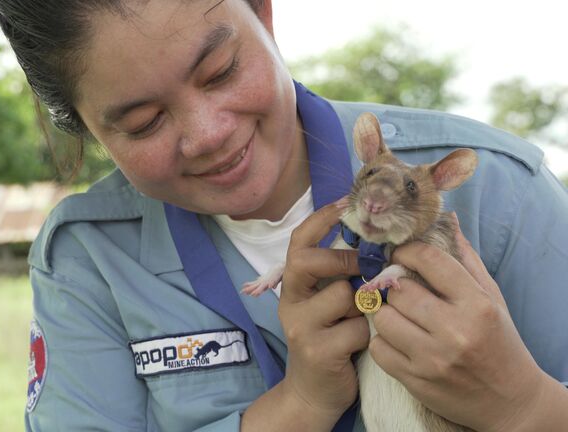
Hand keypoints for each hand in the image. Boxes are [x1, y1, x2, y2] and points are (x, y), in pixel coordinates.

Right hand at [278, 202, 367, 422]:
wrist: (315, 391)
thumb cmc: (332, 339)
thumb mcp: (329, 303)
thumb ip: (341, 277)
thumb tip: (378, 241)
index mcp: (294, 285)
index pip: (299, 242)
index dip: (321, 219)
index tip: (346, 201)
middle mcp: (290, 302)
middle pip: (308, 261)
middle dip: (343, 259)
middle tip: (364, 267)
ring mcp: (300, 327)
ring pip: (343, 296)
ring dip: (364, 306)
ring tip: (363, 320)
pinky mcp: (317, 351)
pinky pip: (356, 329)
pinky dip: (368, 335)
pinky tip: (362, 344)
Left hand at [369, 214, 554, 430]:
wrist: (509, 402)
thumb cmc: (498, 342)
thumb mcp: (490, 298)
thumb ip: (465, 259)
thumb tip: (444, 220)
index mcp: (476, 304)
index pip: (430, 260)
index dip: (408, 251)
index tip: (401, 254)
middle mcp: (455, 330)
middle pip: (399, 290)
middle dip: (395, 286)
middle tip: (399, 289)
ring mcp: (433, 358)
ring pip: (382, 318)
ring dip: (385, 313)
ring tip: (399, 315)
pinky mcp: (415, 381)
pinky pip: (378, 349)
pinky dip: (382, 342)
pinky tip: (397, 340)